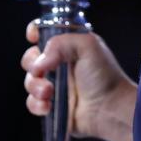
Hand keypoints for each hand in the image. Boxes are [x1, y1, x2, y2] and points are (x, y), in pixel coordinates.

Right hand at [20, 19, 136, 140]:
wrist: (110, 109)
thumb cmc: (105, 76)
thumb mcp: (88, 45)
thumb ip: (60, 43)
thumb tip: (39, 61)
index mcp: (69, 45)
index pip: (45, 31)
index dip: (35, 32)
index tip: (33, 37)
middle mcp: (59, 63)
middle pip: (31, 57)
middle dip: (32, 64)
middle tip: (42, 71)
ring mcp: (55, 84)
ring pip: (29, 81)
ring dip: (35, 86)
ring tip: (49, 92)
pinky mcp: (51, 104)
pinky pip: (32, 102)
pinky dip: (36, 104)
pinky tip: (48, 106)